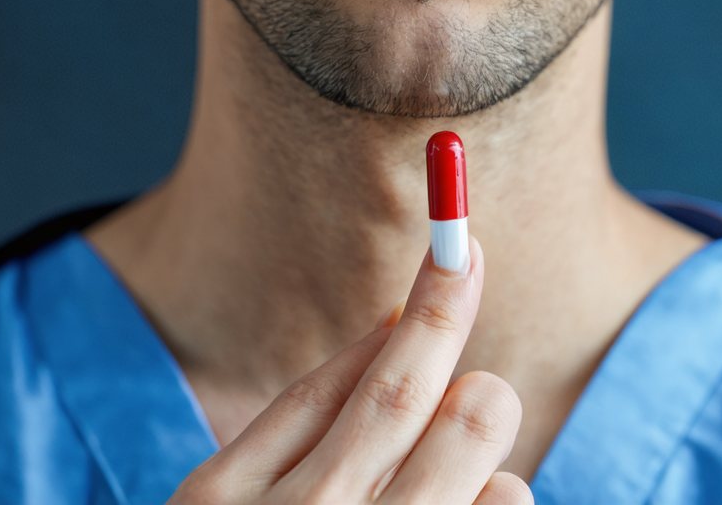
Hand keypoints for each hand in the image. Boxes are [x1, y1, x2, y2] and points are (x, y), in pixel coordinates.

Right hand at [168, 236, 531, 503]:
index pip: (371, 378)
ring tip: (446, 464)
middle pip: (442, 411)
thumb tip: (394, 325)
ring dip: (483, 447)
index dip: (430, 305)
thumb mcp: (224, 504)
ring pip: (497, 472)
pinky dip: (497, 502)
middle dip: (469, 354)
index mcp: (245, 501)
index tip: (465, 243)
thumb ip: (303, 415)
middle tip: (470, 337)